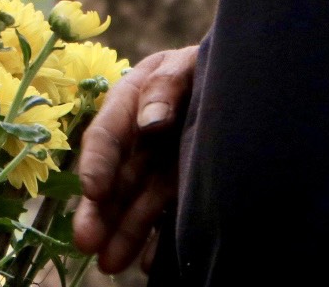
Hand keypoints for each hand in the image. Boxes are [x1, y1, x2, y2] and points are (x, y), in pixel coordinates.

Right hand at [73, 44, 197, 274]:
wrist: (243, 79)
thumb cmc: (206, 63)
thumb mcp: (184, 63)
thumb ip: (165, 87)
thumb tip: (149, 123)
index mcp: (130, 102)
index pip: (107, 134)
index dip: (97, 162)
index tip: (92, 189)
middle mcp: (139, 139)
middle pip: (115, 178)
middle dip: (99, 212)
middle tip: (85, 243)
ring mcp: (160, 165)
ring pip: (137, 203)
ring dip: (122, 233)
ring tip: (111, 265)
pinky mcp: (181, 187)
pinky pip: (167, 217)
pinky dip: (157, 243)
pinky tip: (149, 263)